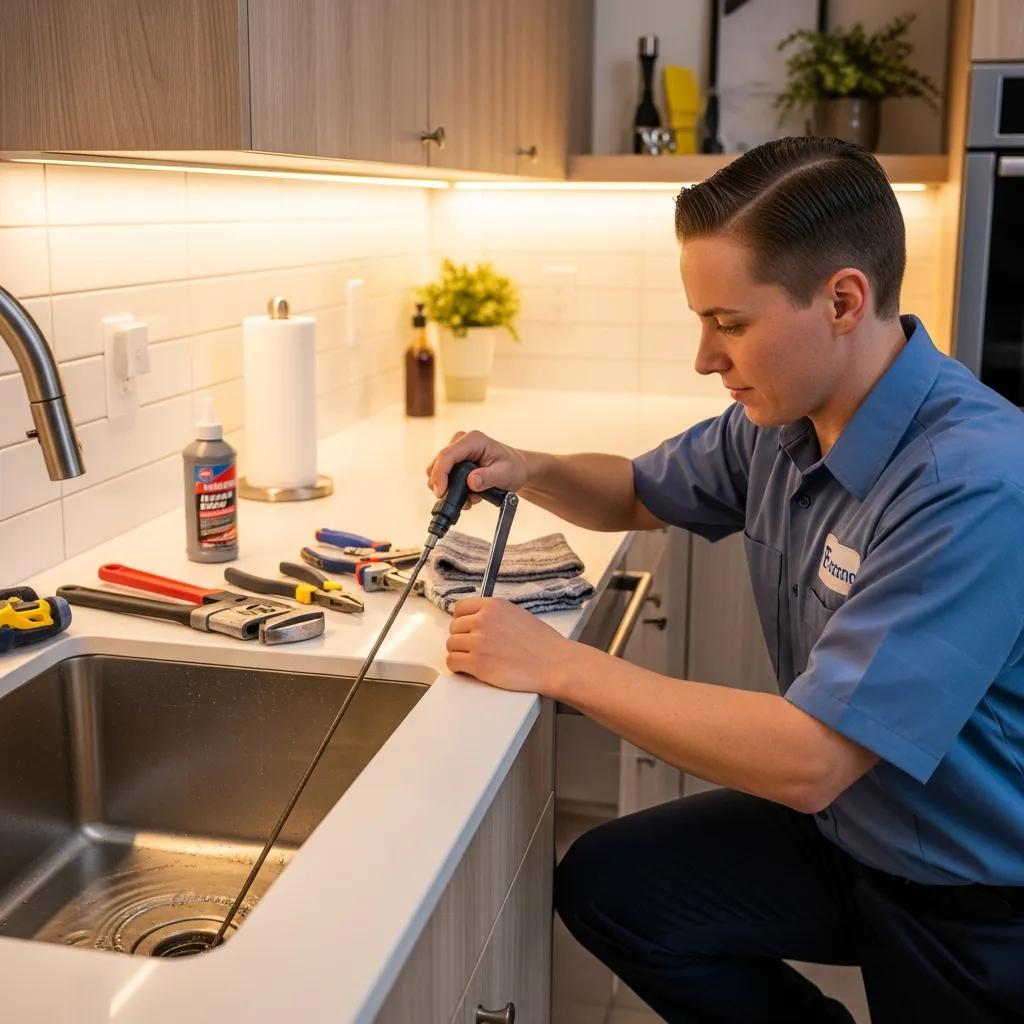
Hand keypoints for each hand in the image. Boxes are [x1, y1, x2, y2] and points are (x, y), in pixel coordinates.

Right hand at [425, 430, 528, 509]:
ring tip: (471, 498)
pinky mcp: (454, 461)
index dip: (439, 475)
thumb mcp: (505, 474)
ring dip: (450, 489)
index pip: (446, 456)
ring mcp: (456, 451)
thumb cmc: (513, 468)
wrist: (516, 469)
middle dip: (444, 485)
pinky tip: (469, 495)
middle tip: (462, 501)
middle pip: (437, 464)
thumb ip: (488, 478)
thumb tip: (471, 482)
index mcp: (473, 440)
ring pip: (437, 472)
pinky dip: (452, 489)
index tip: (441, 493)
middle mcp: (461, 442)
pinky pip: (443, 477)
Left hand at [445, 596, 574, 696]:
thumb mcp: (517, 614)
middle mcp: (483, 620)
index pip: (460, 608)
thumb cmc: (542, 643)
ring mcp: (478, 642)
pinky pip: (452, 662)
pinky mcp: (477, 664)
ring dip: (460, 653)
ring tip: (475, 660)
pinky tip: (470, 669)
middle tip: (474, 648)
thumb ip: (494, 614)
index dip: (461, 620)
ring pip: (451, 645)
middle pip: (454, 628)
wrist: (554, 664)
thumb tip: (477, 620)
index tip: (465, 629)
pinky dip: (458, 667)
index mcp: (493, 606)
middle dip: (462, 638)